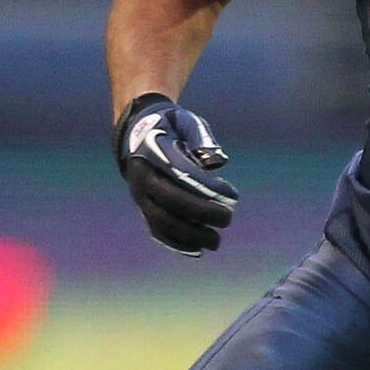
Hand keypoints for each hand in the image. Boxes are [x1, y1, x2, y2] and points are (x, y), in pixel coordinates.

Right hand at [115, 94, 238, 254]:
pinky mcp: (143, 208)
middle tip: (228, 219)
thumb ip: (201, 137)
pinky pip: (156, 230)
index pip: (182, 175)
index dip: (208, 188)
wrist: (136, 134)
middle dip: (201, 213)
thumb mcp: (186, 120)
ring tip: (215, 241)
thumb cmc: (170, 126)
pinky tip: (198, 250)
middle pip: (171, 202)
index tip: (233, 195)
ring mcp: (141, 195)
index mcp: (154, 153)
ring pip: (161, 221)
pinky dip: (176, 243)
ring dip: (190, 235)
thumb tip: (217, 162)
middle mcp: (143, 177)